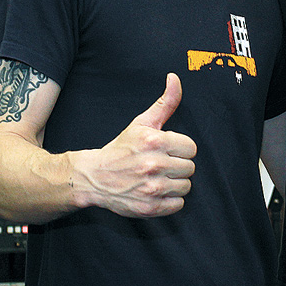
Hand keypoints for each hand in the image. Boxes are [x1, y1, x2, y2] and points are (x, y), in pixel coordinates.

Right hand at [73, 73, 196, 217]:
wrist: (94, 177)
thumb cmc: (121, 148)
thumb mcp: (142, 123)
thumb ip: (165, 102)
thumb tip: (175, 78)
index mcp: (154, 141)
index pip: (191, 148)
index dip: (180, 149)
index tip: (168, 150)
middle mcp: (153, 164)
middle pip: (190, 168)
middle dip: (178, 166)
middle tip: (161, 165)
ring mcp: (151, 188)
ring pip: (186, 187)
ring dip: (175, 184)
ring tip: (158, 178)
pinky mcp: (149, 207)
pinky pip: (178, 205)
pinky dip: (170, 201)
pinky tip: (156, 192)